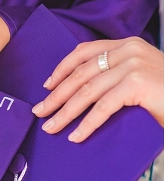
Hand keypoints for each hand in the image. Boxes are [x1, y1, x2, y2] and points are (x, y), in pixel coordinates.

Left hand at [33, 37, 163, 141]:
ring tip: (51, 126)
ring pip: (86, 91)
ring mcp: (133, 66)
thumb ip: (115, 75)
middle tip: (40, 111)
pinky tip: (76, 136)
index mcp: (128, 45)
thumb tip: (79, 92)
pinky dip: (86, 124)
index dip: (62, 69)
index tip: (47, 85)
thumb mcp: (140, 76)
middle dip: (56, 95)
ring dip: (65, 112)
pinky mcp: (137, 84)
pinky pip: (103, 107)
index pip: (85, 52)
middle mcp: (129, 51)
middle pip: (80, 74)